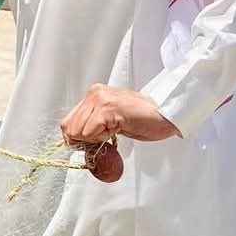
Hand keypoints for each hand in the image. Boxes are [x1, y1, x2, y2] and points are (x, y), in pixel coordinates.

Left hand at [60, 83, 180, 161]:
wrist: (166, 114)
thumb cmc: (144, 119)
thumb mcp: (112, 120)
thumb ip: (94, 125)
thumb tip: (75, 142)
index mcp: (95, 94)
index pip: (68, 122)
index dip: (78, 138)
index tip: (96, 140)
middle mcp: (95, 93)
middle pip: (69, 128)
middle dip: (85, 140)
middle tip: (108, 136)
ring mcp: (100, 99)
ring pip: (78, 132)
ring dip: (96, 138)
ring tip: (116, 129)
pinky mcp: (107, 108)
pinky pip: (90, 132)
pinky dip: (102, 138)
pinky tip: (118, 129)